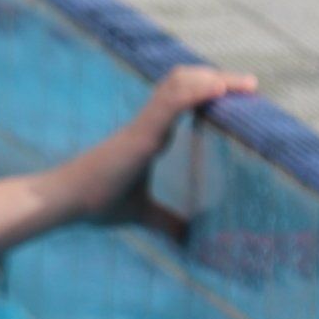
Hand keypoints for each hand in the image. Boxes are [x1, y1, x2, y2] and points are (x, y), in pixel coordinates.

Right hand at [57, 64, 256, 218]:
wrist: (68, 201)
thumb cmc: (97, 202)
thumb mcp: (142, 213)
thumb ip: (165, 221)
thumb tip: (186, 239)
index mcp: (151, 134)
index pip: (182, 98)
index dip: (208, 90)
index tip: (238, 95)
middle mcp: (150, 123)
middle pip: (185, 82)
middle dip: (218, 78)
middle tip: (249, 87)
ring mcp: (146, 125)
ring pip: (181, 84)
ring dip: (214, 79)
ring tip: (243, 85)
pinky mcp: (142, 133)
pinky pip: (173, 102)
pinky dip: (198, 92)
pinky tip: (220, 90)